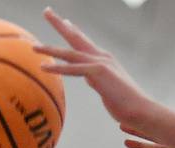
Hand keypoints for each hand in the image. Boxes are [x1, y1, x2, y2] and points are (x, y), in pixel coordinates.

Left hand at [36, 9, 155, 132]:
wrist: (141, 110)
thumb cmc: (127, 104)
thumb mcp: (107, 89)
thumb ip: (96, 80)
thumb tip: (87, 78)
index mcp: (105, 60)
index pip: (86, 42)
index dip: (73, 31)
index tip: (64, 21)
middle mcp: (102, 57)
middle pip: (76, 37)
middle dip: (60, 24)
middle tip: (47, 11)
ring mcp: (99, 63)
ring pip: (69, 53)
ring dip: (50, 49)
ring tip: (33, 47)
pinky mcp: (97, 73)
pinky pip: (73, 70)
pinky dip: (57, 68)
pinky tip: (43, 67)